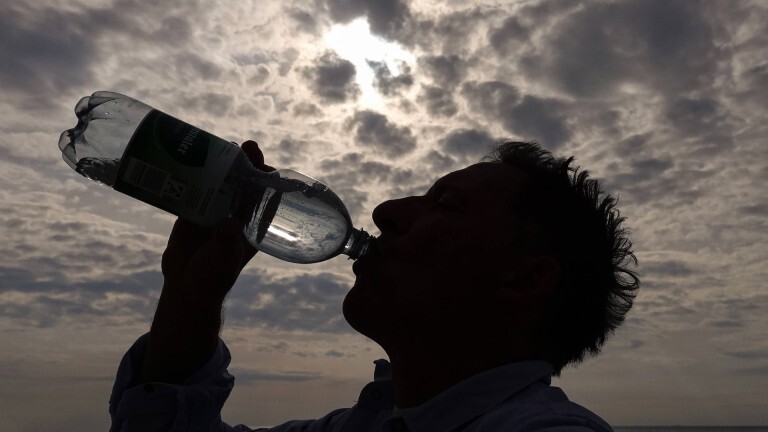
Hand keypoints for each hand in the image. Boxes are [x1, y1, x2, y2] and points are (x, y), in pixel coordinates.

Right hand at [160, 140, 270, 299]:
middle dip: (247, 163)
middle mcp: (236, 213)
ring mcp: (215, 209)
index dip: (269, 179)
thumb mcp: (222, 262)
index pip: (266, 196)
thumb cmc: (213, 277)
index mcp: (253, 224)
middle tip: (247, 146)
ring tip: (218, 143)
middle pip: (245, 182)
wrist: (185, 286)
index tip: (266, 166)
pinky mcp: (193, 209)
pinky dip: (192, 172)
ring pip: (221, 180)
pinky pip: (194, 186)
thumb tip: (229, 224)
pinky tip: (188, 155)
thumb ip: (226, 244)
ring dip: (220, 162)